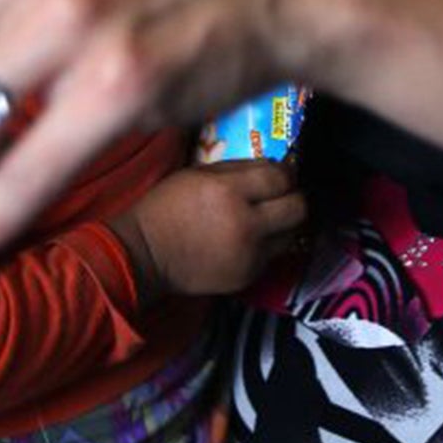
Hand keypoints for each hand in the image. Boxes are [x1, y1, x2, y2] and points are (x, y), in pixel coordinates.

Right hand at [110, 160, 307, 302]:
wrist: (144, 255)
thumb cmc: (166, 207)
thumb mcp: (198, 174)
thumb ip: (239, 169)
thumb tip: (274, 165)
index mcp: (229, 192)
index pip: (281, 178)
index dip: (286, 173)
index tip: (282, 173)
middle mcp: (245, 224)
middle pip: (298, 208)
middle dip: (293, 197)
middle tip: (281, 196)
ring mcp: (249, 254)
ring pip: (291, 234)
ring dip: (284, 224)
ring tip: (267, 219)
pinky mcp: (247, 277)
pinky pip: (272, 256)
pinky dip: (266, 246)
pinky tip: (247, 240)